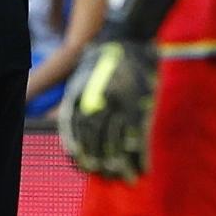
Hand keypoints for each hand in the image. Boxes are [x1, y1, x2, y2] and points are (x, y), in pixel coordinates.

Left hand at [57, 39, 157, 180]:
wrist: (126, 36)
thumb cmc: (103, 59)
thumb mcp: (81, 79)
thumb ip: (78, 105)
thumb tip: (72, 136)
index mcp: (79, 98)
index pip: (75, 134)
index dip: (80, 154)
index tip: (84, 167)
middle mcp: (96, 104)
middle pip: (97, 142)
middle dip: (102, 163)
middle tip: (107, 177)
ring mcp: (119, 106)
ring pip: (118, 143)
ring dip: (122, 165)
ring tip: (126, 179)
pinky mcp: (140, 105)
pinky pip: (139, 138)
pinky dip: (141, 157)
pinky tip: (143, 169)